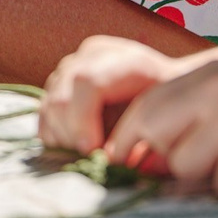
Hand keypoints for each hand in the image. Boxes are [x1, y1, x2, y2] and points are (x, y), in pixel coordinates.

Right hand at [38, 35, 193, 152]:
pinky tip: (78, 146)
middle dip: (73, 137)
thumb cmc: (173, 107)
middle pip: (61, 97)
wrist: (169, 91)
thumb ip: (139, 133)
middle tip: (94, 160)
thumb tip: (110, 159)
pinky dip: (56, 136)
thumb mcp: (167, 117)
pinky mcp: (58, 83)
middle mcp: (91, 56)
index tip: (92, 151)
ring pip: (49, 107)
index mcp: (125, 59)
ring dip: (64, 139)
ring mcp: (71, 67)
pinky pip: (44, 114)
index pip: (85, 82)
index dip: (82, 120)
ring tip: (90, 153)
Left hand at [100, 61, 217, 195]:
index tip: (139, 168)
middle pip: (150, 133)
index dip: (132, 142)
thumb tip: (134, 162)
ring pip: (183, 165)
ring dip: (210, 178)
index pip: (143, 106)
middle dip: (163, 162)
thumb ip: (188, 125)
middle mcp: (215, 86)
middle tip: (199, 172)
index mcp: (208, 74)